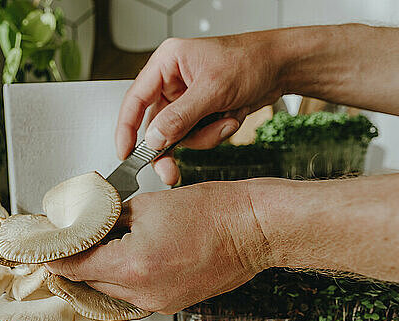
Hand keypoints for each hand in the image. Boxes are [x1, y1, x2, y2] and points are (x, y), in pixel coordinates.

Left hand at [46, 181, 271, 313]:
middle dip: (77, 261)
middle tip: (70, 241)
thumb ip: (108, 220)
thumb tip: (86, 225)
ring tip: (98, 246)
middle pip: (89, 281)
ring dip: (101, 269)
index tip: (43, 249)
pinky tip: (126, 256)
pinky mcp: (172, 302)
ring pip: (111, 289)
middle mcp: (143, 292)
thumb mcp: (145, 206)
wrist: (252, 228)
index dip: (55, 256)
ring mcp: (159, 302)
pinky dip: (124, 277)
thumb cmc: (210, 211)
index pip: (75, 266)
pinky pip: (134, 293)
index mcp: (132, 266)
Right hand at [116, 34, 282, 184]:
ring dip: (203, 137)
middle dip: (170, 147)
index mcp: (166, 64)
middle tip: (170, 172)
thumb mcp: (214, 89)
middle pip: (154, 125)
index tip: (125, 154)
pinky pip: (196, 136)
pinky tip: (230, 117)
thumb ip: (180, 117)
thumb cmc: (251, 60)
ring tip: (226, 120)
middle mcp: (171, 82)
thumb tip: (153, 139)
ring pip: (177, 135)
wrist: (282, 66)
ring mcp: (185, 99)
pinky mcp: (199, 112)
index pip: (134, 100)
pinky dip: (214, 134)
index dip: (126, 129)